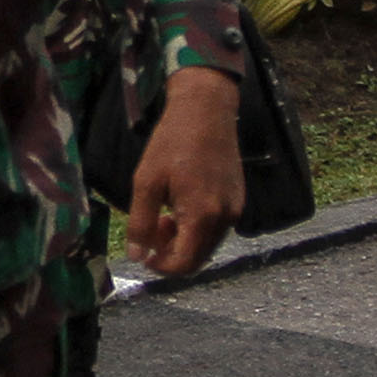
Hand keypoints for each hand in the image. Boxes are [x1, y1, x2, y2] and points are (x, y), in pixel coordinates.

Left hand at [123, 64, 243, 277]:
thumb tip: (138, 256)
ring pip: (208, 244)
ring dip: (184, 240)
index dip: (161, 267)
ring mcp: (235, 208)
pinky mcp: (238, 199)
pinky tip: (182, 205)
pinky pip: (217, 228)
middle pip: (198, 258)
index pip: (185, 263)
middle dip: (172, 253)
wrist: (206, 110)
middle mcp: (225, 217)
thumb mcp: (146, 181)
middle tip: (153, 229)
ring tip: (165, 213)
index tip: (144, 255)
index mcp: (202, 215)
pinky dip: (197, 227)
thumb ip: (141, 223)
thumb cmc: (172, 142)